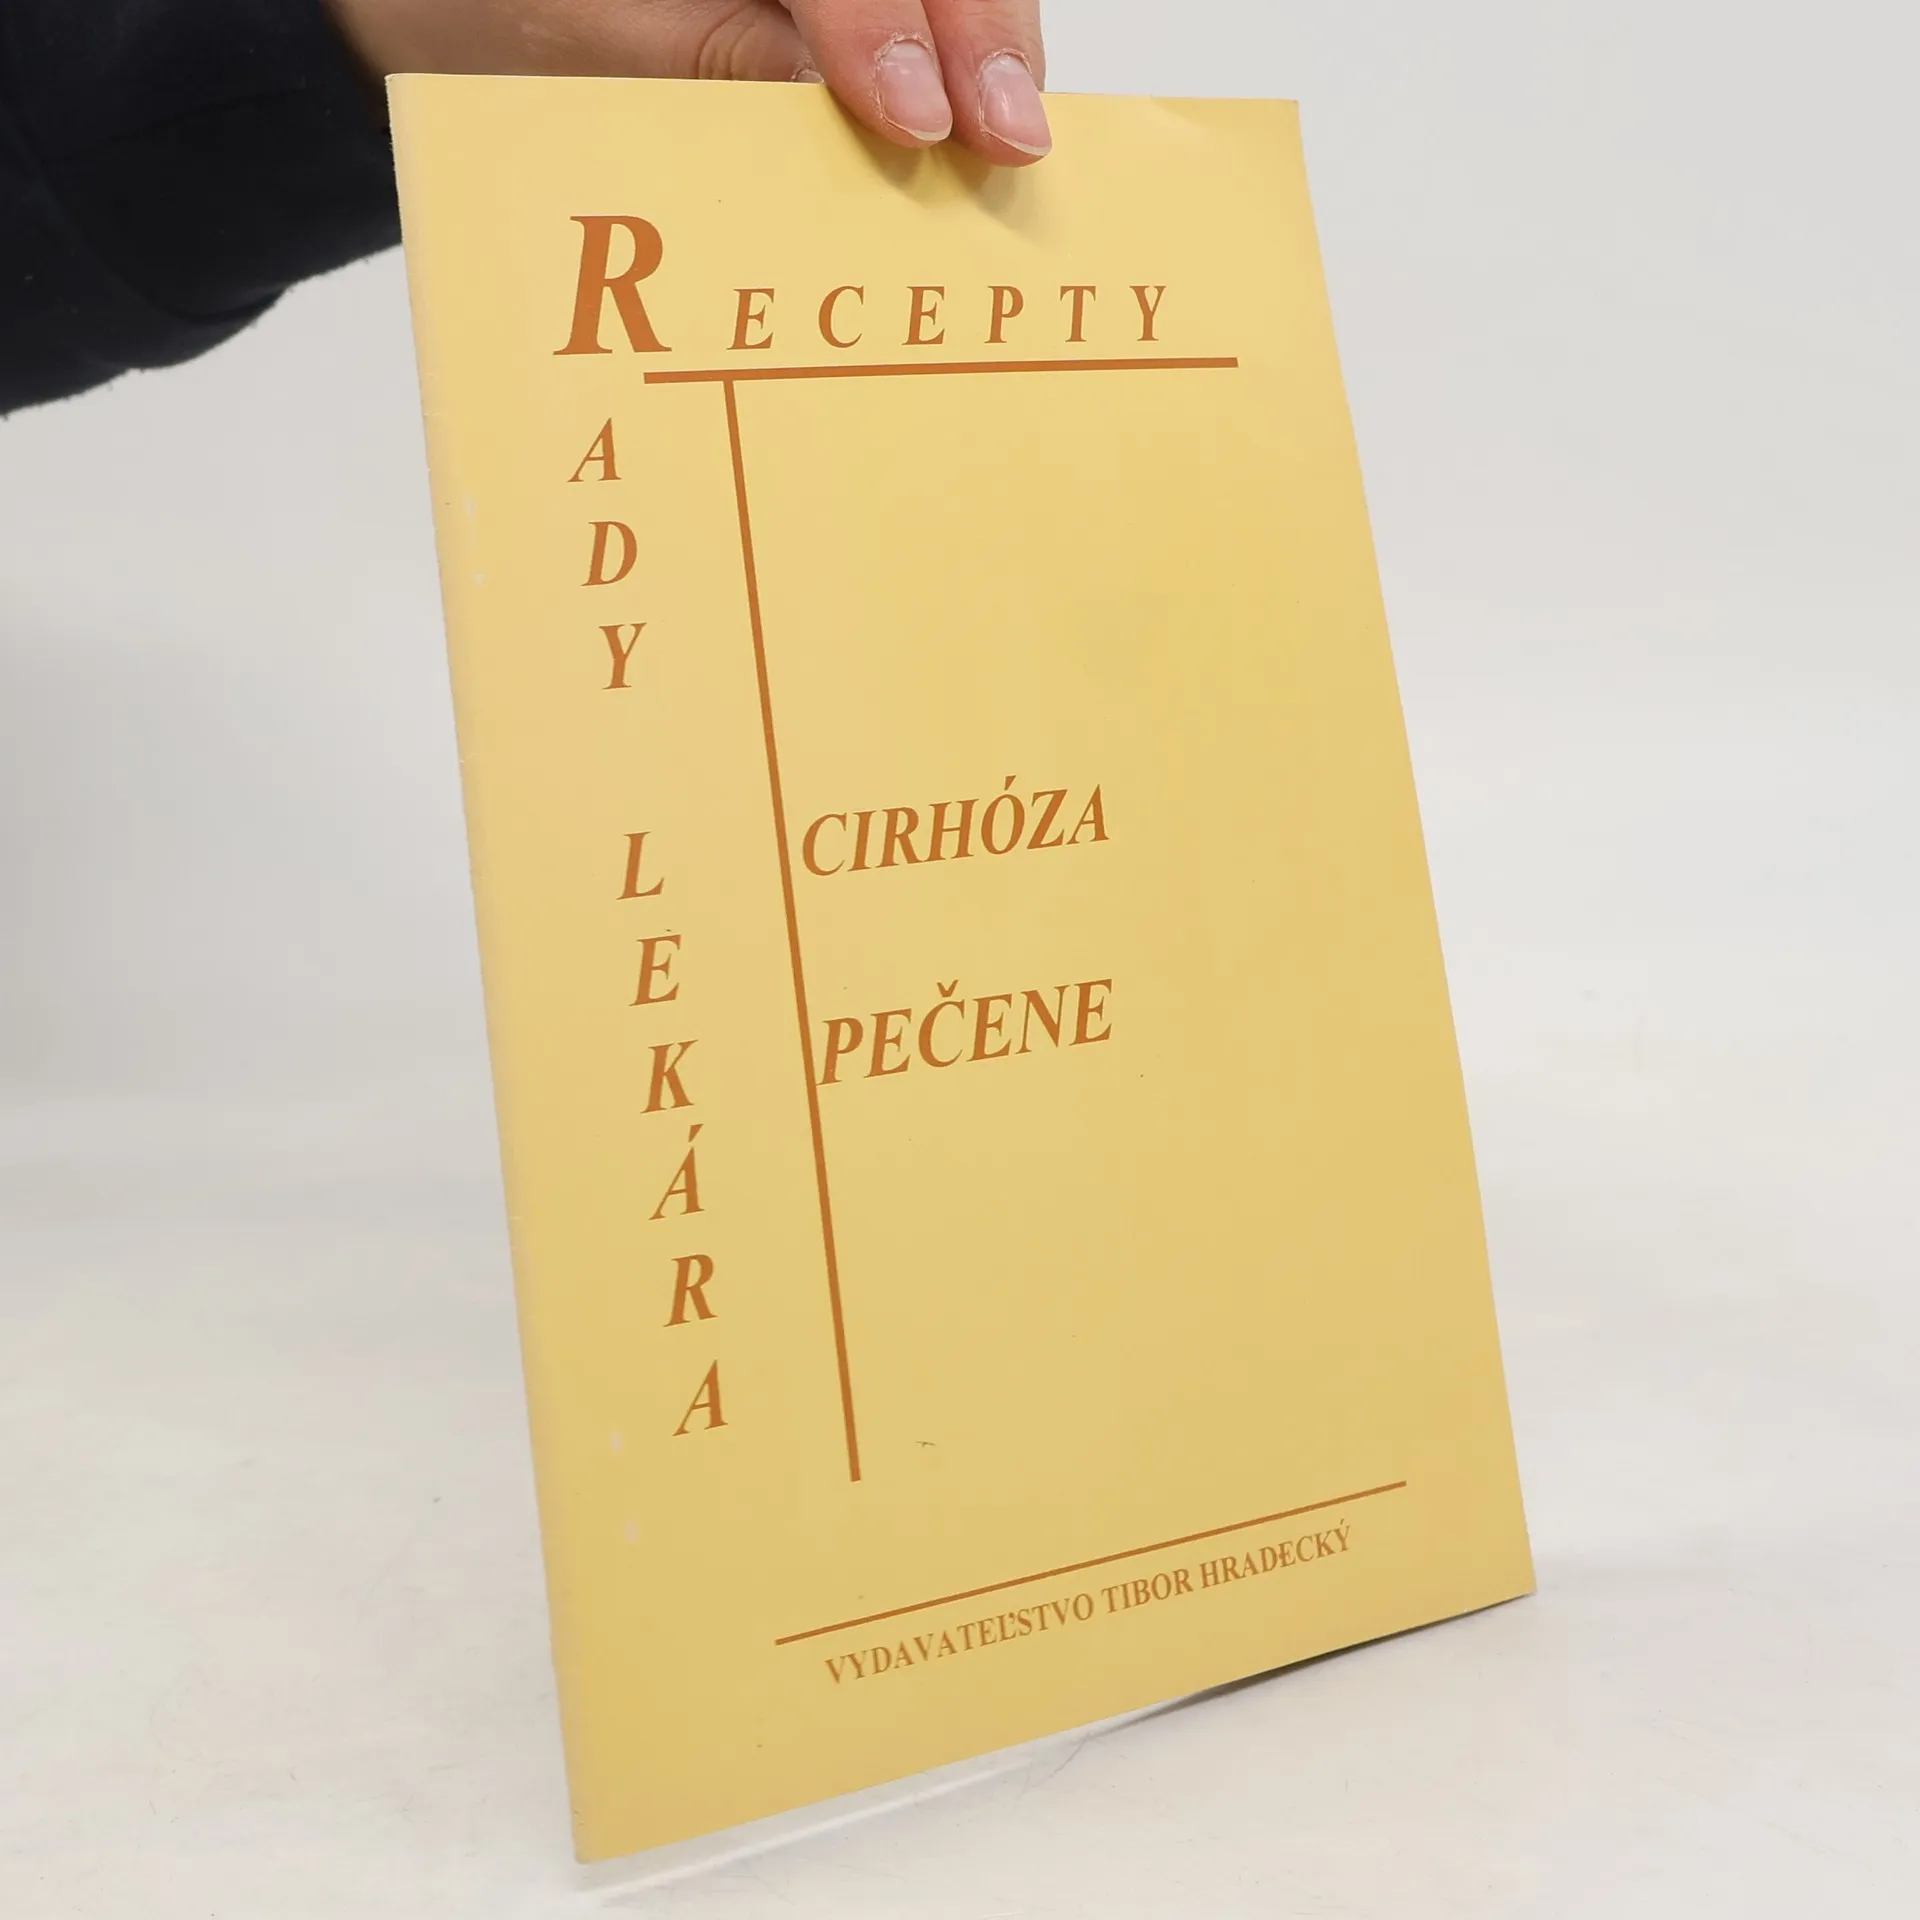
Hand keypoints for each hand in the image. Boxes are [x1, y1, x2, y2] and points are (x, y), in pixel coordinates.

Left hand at [323, 0, 1050, 164]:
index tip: (917, 118)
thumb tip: (848, 111)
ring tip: (1009, 125)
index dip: (884, 21)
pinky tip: (981, 93)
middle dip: (975, 19)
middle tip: (1006, 133)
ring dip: (985, 25)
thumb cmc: (472, 5)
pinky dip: (956, 30)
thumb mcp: (569, 43)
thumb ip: (709, 62)